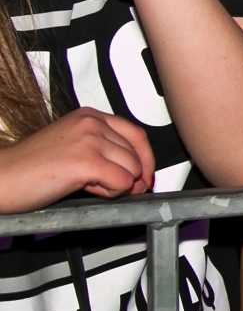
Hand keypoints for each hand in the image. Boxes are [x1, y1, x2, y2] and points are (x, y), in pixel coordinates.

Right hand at [0, 108, 156, 213]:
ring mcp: (90, 140)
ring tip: (87, 186)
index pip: (137, 135)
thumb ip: (103, 151)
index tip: (144, 177)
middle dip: (127, 177)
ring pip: (133, 170)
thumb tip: (137, 173)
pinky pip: (121, 183)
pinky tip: (84, 190)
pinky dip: (109, 194)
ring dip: (116, 186)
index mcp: (89, 117)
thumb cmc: (29, 169)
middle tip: (103, 187)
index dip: (145, 160)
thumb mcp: (72, 148)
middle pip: (137, 155)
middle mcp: (92, 123)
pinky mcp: (87, 161)